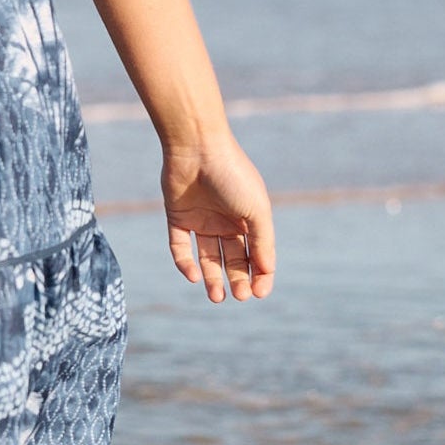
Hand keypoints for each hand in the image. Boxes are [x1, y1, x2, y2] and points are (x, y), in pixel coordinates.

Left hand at [161, 128, 274, 302]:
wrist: (197, 147)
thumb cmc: (232, 175)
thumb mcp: (256, 210)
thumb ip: (262, 242)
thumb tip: (266, 272)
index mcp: (249, 218)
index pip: (256, 253)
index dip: (260, 274)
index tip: (258, 292)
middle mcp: (226, 221)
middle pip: (232, 259)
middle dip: (237, 279)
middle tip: (239, 296)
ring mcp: (201, 220)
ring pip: (207, 258)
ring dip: (212, 279)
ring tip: (217, 297)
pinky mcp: (178, 217)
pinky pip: (181, 247)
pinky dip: (186, 264)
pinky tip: (194, 276)